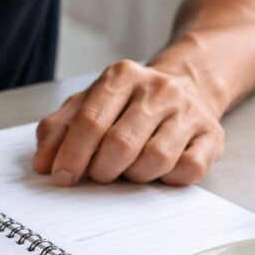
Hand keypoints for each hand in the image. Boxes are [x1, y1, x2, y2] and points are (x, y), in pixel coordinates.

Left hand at [32, 59, 224, 185]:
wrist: (188, 86)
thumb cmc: (130, 104)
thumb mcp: (90, 104)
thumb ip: (60, 130)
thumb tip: (43, 164)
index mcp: (123, 76)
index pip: (91, 121)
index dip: (72, 155)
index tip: (61, 177)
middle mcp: (159, 89)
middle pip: (121, 144)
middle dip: (102, 170)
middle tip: (99, 175)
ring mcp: (188, 112)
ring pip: (155, 160)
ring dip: (136, 176)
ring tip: (131, 169)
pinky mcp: (211, 136)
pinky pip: (187, 170)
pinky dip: (169, 179)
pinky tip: (161, 171)